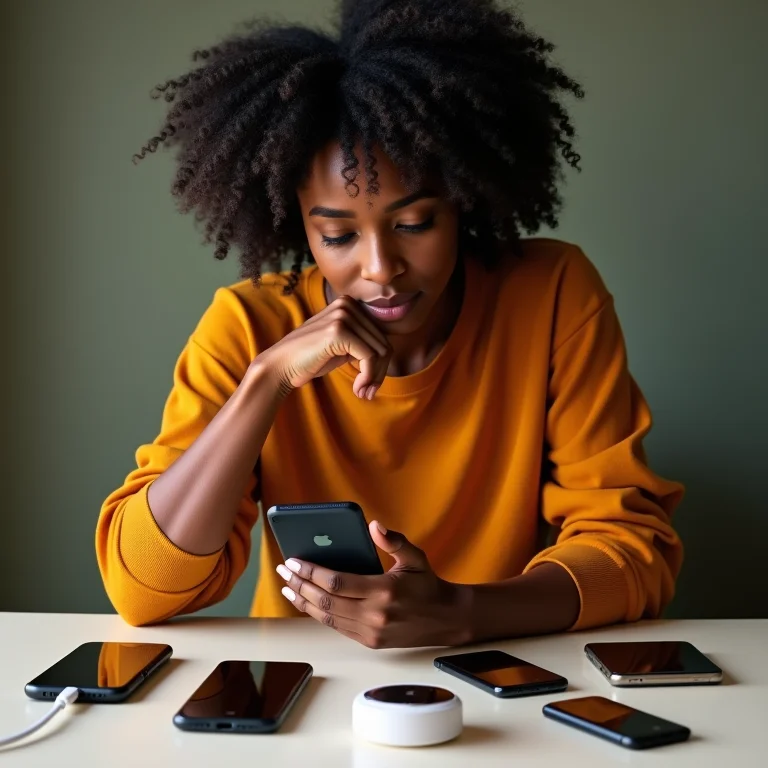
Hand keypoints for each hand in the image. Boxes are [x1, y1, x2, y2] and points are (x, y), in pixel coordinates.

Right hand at [255, 295, 391, 399]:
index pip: (381, 335)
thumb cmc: (309, 359)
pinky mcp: (339, 331)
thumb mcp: (341, 346)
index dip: (381, 363)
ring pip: (380, 351)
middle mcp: (347, 304)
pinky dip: (368, 377)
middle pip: (384, 343)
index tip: (370, 384)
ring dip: (375, 378)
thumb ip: (362, 342)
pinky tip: (357, 389)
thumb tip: (389, 354)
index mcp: (348, 304)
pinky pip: (369, 357)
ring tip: (364, 393)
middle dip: (380, 373)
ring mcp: (342, 316)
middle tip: (368, 393)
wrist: (280, 366)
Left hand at [275, 522, 470, 648]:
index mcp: (383, 591)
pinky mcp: (369, 642)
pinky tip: (306, 602)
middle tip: (283, 570)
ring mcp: (370, 632)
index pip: (336, 582)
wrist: (446, 620)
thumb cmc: (428, 585)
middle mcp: (374, 615)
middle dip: (299, 584)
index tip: (293, 561)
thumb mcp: (416, 557)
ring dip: (302, 601)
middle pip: (325, 601)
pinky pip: (336, 627)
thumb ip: (394, 541)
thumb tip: (374, 525)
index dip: (311, 572)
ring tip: (287, 586)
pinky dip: (317, 614)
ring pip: (326, 617)